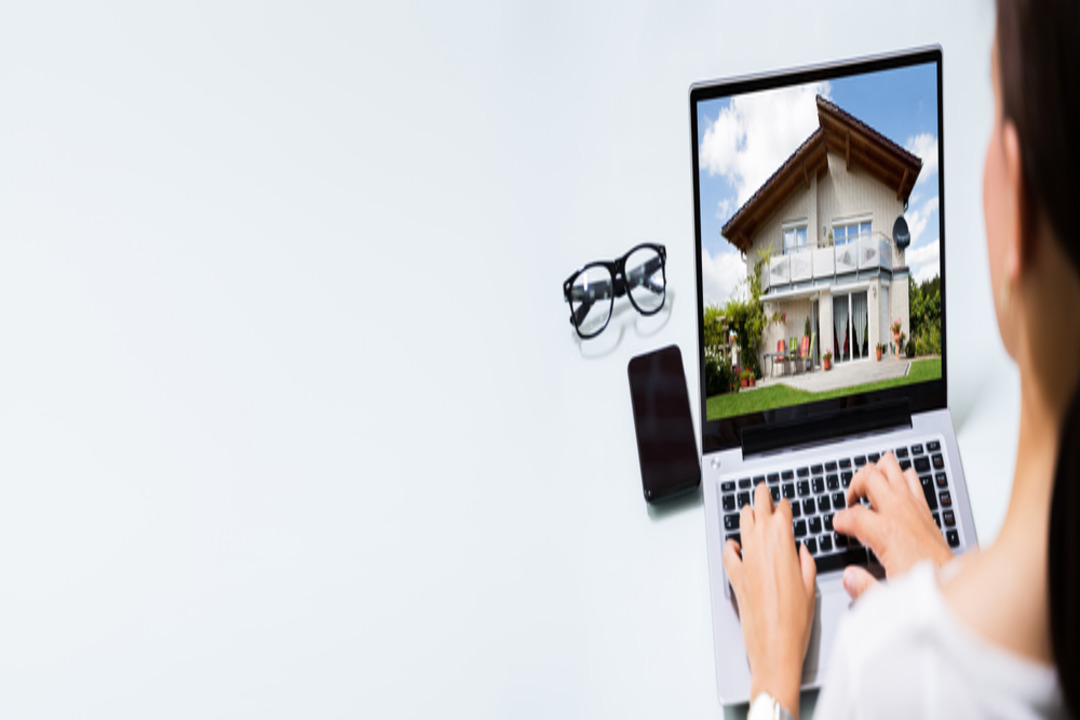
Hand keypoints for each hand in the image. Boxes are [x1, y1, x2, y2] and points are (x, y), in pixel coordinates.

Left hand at [723, 481, 815, 715]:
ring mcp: (745, 559)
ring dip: (747, 514)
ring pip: (742, 524)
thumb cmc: (796, 621)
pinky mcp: (734, 575)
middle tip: (763, 490)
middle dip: (762, 497)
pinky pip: (728, 553)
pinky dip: (731, 545)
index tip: (784, 503)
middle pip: (758, 509)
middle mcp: (760, 545)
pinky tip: (734, 544)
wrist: (774, 646)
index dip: (784, 505)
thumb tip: (801, 551)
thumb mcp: (810, 586)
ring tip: (749, 508)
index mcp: (783, 542)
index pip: (781, 511)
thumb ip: (806, 562)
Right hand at [834, 452, 952, 599]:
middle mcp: (899, 512)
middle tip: (851, 501)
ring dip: (876, 472)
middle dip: (854, 485)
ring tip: (868, 487)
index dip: (839, 520)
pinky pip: (910, 478)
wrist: (957, 581)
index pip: (852, 515)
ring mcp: (913, 506)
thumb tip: (849, 577)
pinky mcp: (924, 508)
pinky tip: (892, 488)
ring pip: (890, 468)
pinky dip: (899, 477)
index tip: (838, 527)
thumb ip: (863, 587)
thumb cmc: (928, 585)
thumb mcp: (889, 593)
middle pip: (869, 477)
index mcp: (887, 532)